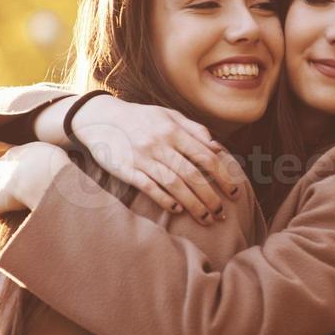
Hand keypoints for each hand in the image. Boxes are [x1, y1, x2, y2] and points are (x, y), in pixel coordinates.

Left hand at [0, 142, 68, 219]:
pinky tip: (2, 220)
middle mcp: (0, 166)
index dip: (18, 175)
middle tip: (18, 199)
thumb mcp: (54, 155)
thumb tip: (58, 166)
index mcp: (16, 154)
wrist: (41, 176)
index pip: (11, 164)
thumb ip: (50, 160)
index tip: (27, 185)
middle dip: (4, 187)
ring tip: (8, 212)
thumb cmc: (53, 166)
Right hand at [71, 95, 245, 221]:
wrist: (99, 117)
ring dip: (193, 205)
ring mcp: (143, 158)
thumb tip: (218, 148)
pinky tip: (177, 210)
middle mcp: (160, 144)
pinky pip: (149, 187)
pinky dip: (165, 200)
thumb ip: (194, 129)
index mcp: (173, 130)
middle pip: (192, 175)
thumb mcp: (168, 115)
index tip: (234, 192)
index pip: (206, 157)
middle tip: (222, 214)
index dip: (223, 176)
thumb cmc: (140, 117)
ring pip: (174, 185)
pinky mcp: (126, 170)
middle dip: (211, 197)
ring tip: (206, 219)